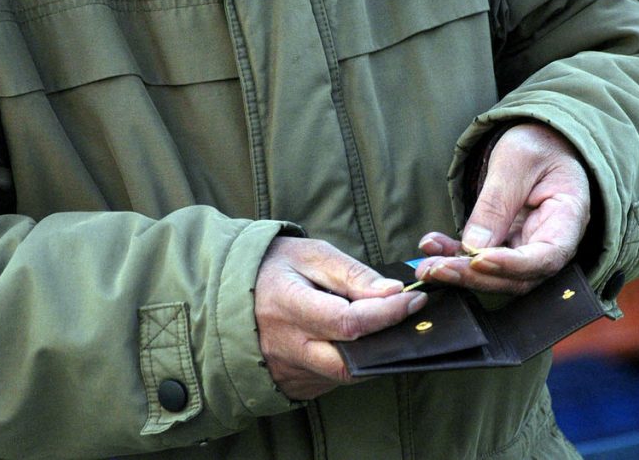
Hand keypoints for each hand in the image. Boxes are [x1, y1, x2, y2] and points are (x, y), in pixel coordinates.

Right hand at [254, 237, 427, 399]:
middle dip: (384, 344)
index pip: (347, 321)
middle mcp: (284, 346)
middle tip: (404, 321)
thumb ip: (352, 274)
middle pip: (348, 362)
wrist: (226, 293)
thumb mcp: (311, 255)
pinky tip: (355, 340)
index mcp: (286, 306)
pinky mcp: (291, 383)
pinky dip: (351, 362)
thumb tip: (393, 292)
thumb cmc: (273, 267)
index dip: (386, 313)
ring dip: (369, 354)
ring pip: (343, 374)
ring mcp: (285, 370)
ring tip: (380, 326)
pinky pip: (330, 379)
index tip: (413, 299)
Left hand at [416, 122, 589, 294]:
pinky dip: (454, 256)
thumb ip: (498, 202)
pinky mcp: (505, 246)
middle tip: (437, 268)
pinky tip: (431, 247)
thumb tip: (474, 246)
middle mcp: (551, 242)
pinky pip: (479, 261)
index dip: (513, 265)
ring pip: (496, 276)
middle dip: (475, 277)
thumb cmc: (538, 145)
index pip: (546, 257)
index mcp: (568, 219)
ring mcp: (527, 248)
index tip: (478, 261)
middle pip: (517, 276)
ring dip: (459, 273)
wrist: (539, 142)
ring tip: (426, 266)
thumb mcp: (517, 160)